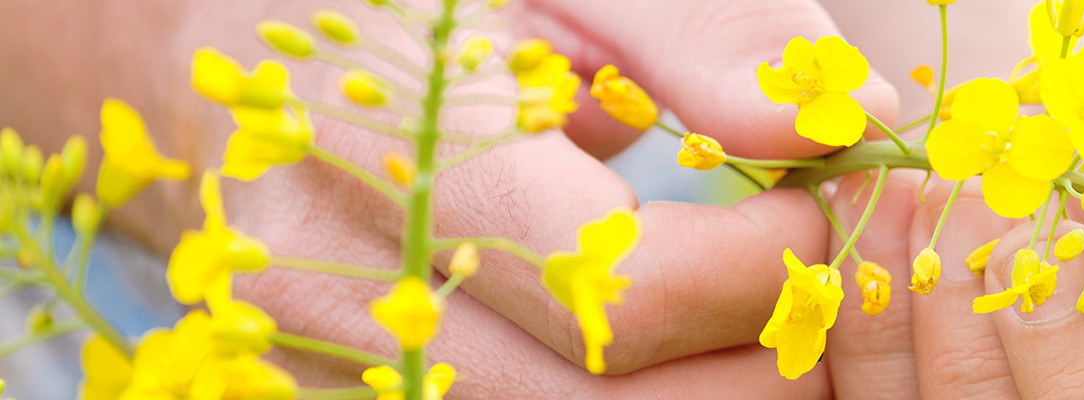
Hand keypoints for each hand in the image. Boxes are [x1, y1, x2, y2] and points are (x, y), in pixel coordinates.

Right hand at [0, 0, 901, 396]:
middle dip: (768, 357)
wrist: (217, 60)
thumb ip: (700, 33)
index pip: (622, 287)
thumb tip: (837, 125)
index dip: (768, 265)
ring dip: (716, 399)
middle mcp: (337, 285)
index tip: (823, 205)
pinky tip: (684, 352)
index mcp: (386, 140)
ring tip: (762, 316)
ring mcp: (338, 368)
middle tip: (818, 276)